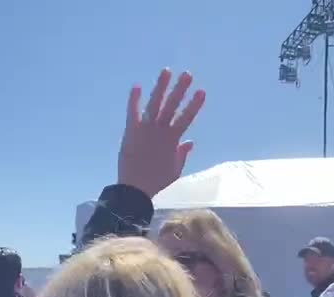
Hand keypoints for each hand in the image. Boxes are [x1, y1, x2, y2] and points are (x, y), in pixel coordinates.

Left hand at [118, 69, 205, 198]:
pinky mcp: (131, 131)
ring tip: (167, 71)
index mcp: (172, 140)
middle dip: (180, 89)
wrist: (135, 188)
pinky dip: (134, 99)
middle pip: (172, 106)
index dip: (194, 105)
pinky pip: (133, 112)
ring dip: (161, 87)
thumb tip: (190, 142)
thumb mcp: (174, 170)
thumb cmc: (156, 181)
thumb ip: (182, 154)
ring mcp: (145, 129)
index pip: (186, 118)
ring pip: (155, 104)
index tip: (202, 91)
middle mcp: (160, 130)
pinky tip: (137, 86)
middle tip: (188, 74)